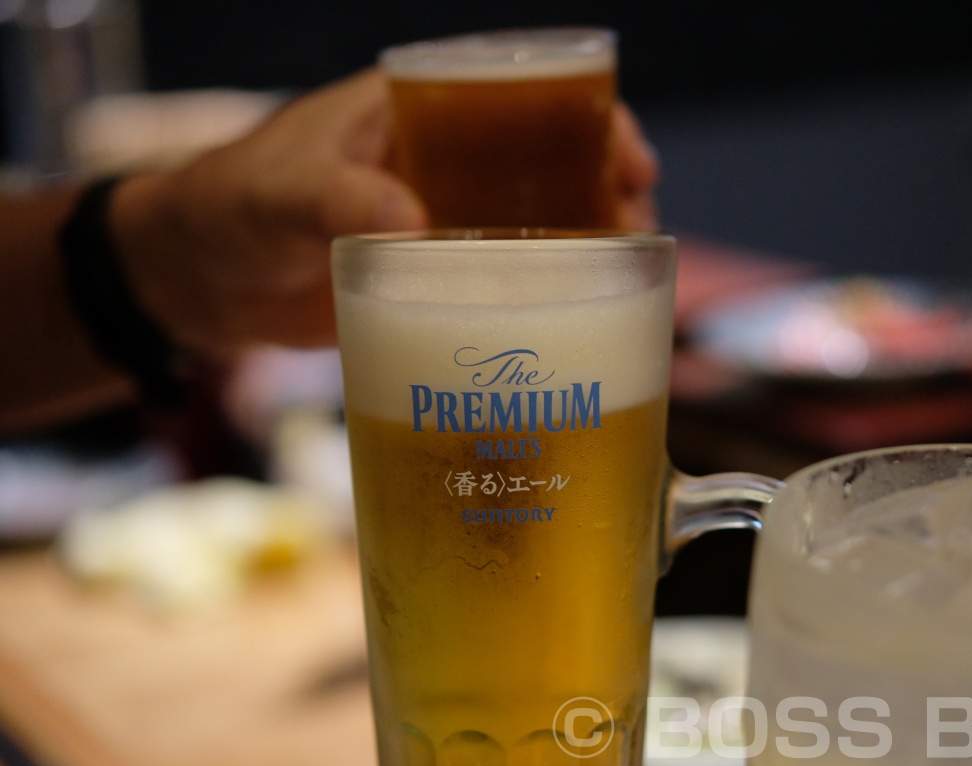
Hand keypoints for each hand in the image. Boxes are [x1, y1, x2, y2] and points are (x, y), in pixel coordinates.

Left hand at [110, 73, 659, 360]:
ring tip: (622, 284)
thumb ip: (336, 197)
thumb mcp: (279, 191)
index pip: (521, 97)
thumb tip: (413, 222)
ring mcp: (440, 225)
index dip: (589, 119)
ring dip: (580, 249)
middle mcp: (440, 165)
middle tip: (640, 228)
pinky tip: (567, 326)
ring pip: (532, 227)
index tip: (630, 157)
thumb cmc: (229, 208)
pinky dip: (534, 297)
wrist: (196, 281)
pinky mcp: (429, 281)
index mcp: (415, 115)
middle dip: (604, 189)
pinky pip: (497, 281)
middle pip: (547, 165)